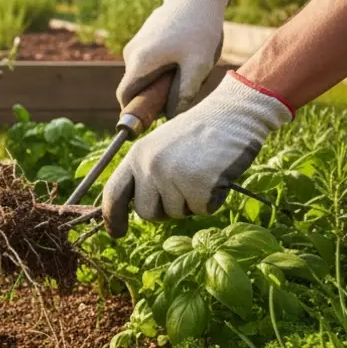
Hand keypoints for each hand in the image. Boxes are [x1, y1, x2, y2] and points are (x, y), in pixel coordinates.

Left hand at [102, 73, 293, 237]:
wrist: (233, 114)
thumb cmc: (199, 133)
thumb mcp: (161, 146)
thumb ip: (146, 172)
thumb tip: (138, 208)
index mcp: (137, 155)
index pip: (114, 193)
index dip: (113, 216)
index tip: (117, 233)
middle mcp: (149, 166)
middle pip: (147, 212)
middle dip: (165, 208)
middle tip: (185, 185)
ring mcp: (172, 176)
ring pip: (176, 213)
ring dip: (192, 202)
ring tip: (202, 171)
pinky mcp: (198, 186)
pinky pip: (202, 210)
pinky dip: (212, 199)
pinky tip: (217, 175)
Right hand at [117, 0, 231, 117]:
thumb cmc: (199, 29)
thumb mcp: (197, 65)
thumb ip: (183, 94)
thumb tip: (171, 117)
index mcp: (139, 62)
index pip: (125, 97)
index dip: (136, 111)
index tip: (154, 117)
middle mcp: (131, 53)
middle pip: (136, 86)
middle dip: (156, 93)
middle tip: (183, 87)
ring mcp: (136, 43)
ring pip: (144, 73)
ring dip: (162, 78)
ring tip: (188, 66)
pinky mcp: (145, 36)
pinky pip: (150, 60)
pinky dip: (165, 65)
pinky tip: (186, 53)